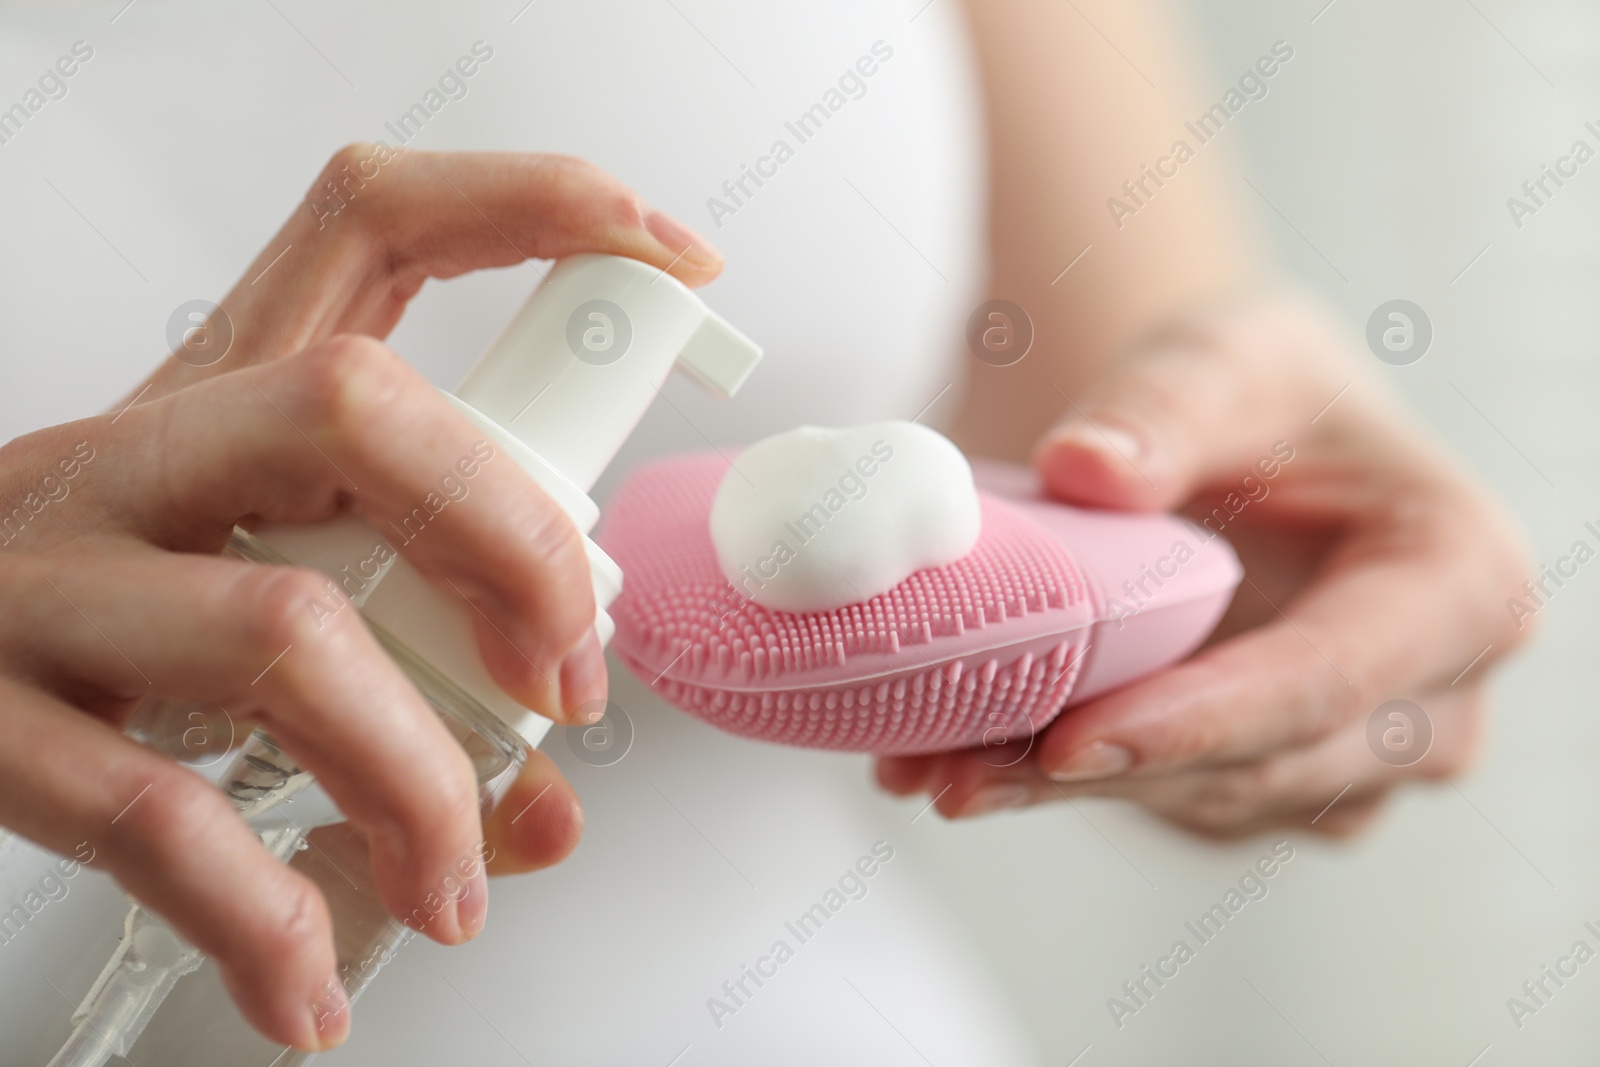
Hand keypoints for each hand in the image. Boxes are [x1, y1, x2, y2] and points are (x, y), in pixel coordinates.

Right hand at [0, 147, 719, 1049]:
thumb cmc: (105, 628)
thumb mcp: (260, 595)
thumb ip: (426, 680)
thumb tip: (542, 806)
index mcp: (226, 401)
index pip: (375, 225)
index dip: (533, 207)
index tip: (668, 256)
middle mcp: (139, 461)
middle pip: (357, 405)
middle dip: (514, 539)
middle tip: (568, 673)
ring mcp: (50, 583)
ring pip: (284, 631)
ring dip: (417, 778)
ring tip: (453, 876)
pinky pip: (158, 819)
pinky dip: (267, 915)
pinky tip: (308, 974)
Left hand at [878, 296, 1531, 837]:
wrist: (1227, 442)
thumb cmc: (1254, 390)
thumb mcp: (1226, 355)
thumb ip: (1167, 404)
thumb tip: (1088, 469)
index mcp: (1458, 587)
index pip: (1327, 681)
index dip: (1197, 720)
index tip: (1071, 737)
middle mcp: (1426, 702)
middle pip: (1256, 767)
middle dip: (1100, 773)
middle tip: (957, 768)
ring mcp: (1345, 760)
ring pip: (1195, 803)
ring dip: (1057, 792)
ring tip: (928, 761)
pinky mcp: (1259, 784)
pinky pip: (1159, 805)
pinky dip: (1052, 784)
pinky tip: (950, 757)